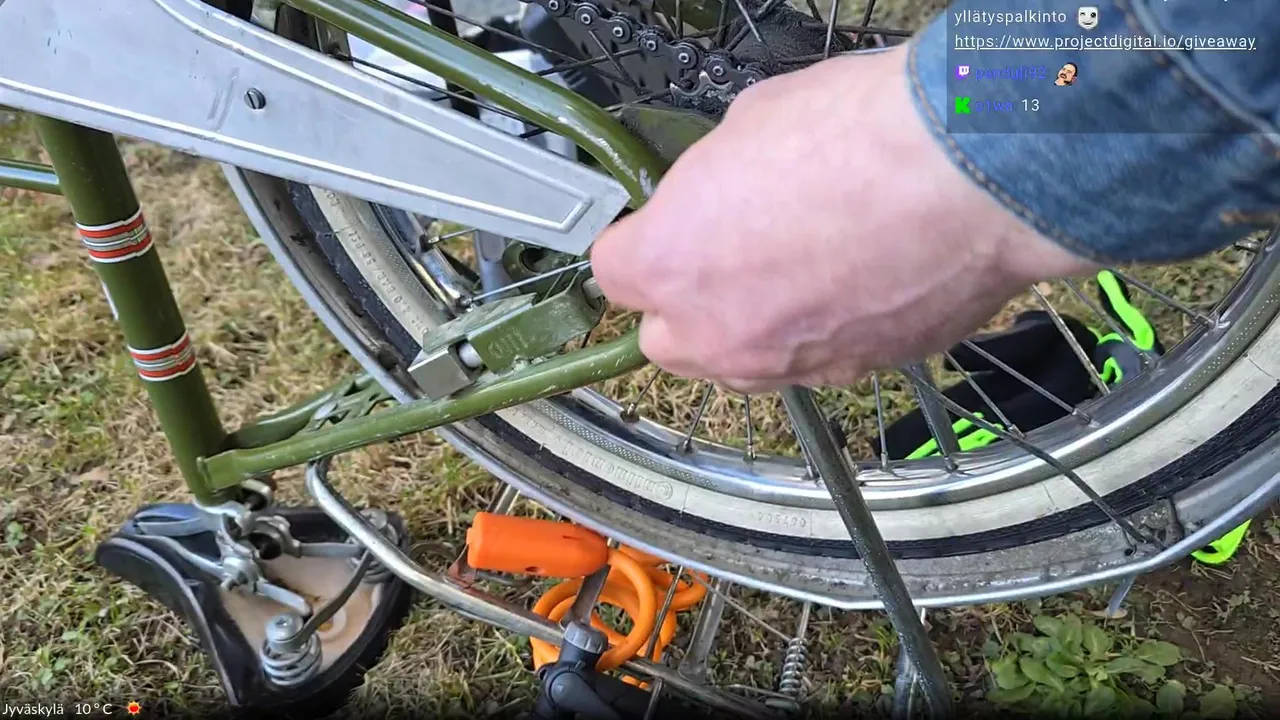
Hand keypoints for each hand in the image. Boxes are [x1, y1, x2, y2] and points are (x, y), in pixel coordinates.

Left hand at [590, 45, 1095, 392]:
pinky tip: (855, 283)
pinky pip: (811, 362)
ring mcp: (784, 365)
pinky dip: (819, 333)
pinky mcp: (852, 375)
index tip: (662, 226)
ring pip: (737, 365)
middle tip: (724, 255)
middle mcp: (714, 333)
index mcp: (668, 262)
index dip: (640, 244)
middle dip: (685, 304)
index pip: (613, 272)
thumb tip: (720, 191)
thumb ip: (714, 180)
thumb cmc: (855, 132)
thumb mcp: (750, 123)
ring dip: (749, 327)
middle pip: (666, 341)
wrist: (967, 177)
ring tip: (799, 270)